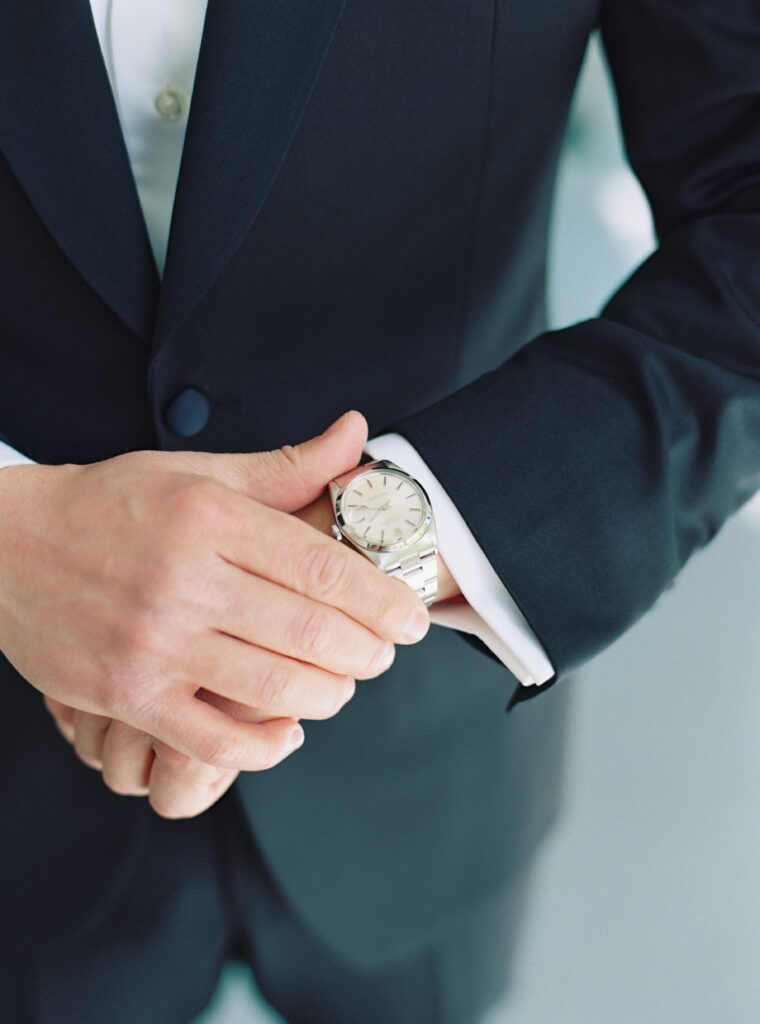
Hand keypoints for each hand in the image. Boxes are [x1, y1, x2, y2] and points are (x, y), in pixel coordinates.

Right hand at [0, 412, 430, 789]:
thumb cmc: (112, 504)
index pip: (322, 566)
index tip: (413, 618)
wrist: (7, 546)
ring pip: (274, 688)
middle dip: (368, 652)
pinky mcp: (126, 694)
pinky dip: (266, 746)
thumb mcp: (196, 472)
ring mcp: (153, 642)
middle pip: (311, 632)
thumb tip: (357, 436)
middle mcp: (184, 579)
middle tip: (383, 653)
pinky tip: (288, 729)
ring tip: (341, 684)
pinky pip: (213, 740)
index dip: (382, 600)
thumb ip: (285, 467)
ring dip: (329, 696)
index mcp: (209, 518)